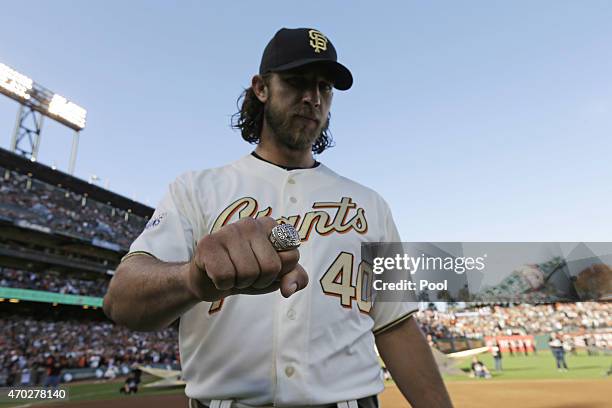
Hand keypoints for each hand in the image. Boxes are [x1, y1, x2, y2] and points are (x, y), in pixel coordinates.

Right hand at [186, 217, 308, 301]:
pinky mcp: (207, 243)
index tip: (265, 269)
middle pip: (271, 267)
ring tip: (232, 274)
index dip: (279, 273)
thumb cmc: (246, 273)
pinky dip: (222, 284)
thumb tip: (288, 289)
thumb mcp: (276, 276)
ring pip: (248, 273)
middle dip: (260, 280)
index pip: (292, 256)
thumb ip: (295, 277)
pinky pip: (225, 277)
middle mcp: (251, 223)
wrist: (210, 280)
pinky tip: (217, 274)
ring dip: (240, 283)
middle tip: (247, 275)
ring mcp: (228, 231)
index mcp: (271, 226)